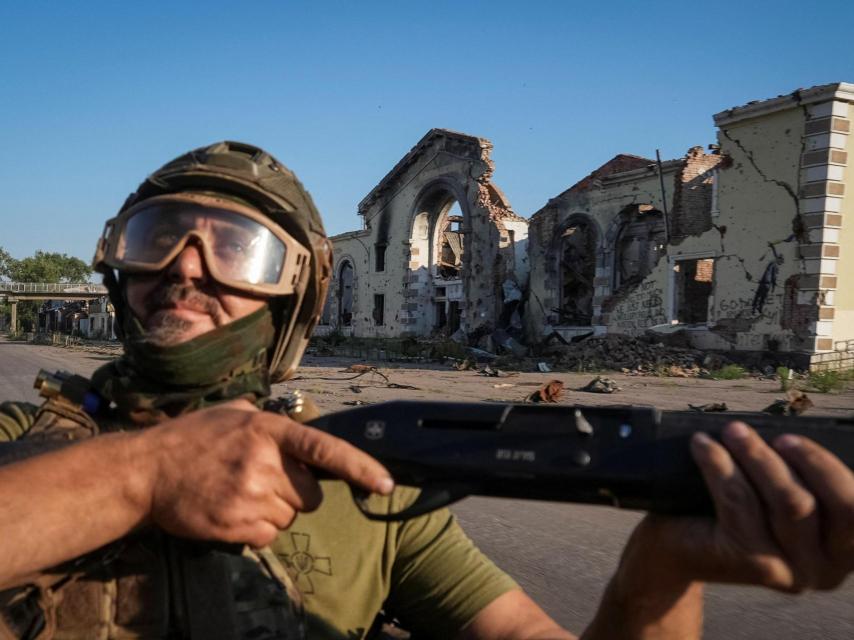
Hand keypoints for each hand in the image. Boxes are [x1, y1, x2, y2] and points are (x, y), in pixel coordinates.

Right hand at [134, 399, 393, 546]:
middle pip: (311, 496)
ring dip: (273, 510)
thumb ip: (272, 421)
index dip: (359, 468)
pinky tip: (231, 511)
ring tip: (239, 492)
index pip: (325, 449)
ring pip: (289, 517)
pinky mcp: (235, 525)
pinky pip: (268, 537)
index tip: (385, 484)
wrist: (146, 470)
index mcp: (268, 430)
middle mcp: (263, 463)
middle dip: (296, 492)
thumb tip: (304, 431)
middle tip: (262, 480)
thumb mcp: (234, 412)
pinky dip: (255, 529)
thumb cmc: (193, 438)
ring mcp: (249, 496)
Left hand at [629, 422, 853, 592]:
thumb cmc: (734, 513)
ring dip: (755, 456)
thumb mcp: (778, 497)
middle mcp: (826, 571)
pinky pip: (740, 501)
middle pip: (821, 500)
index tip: (794, 438)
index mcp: (842, 550)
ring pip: (786, 500)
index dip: (829, 468)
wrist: (677, 549)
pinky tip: (702, 445)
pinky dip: (719, 464)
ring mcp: (790, 572)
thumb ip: (802, 479)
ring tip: (732, 431)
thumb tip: (800, 435)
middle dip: (799, 458)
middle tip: (769, 434)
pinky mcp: (752, 564)